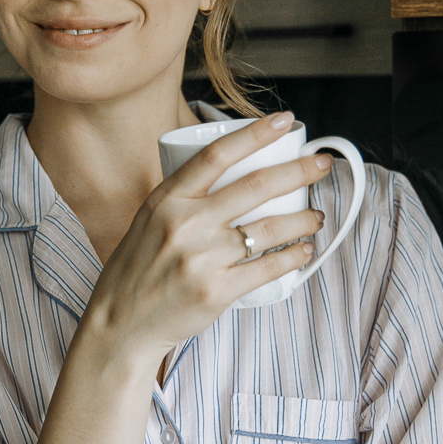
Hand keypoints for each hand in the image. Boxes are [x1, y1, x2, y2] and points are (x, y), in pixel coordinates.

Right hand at [86, 113, 332, 356]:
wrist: (121, 322)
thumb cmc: (139, 268)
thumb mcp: (151, 220)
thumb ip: (185, 198)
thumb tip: (236, 173)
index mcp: (168, 200)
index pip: (217, 155)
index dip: (255, 134)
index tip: (285, 122)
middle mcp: (185, 224)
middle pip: (255, 186)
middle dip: (298, 171)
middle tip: (322, 165)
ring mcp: (202, 259)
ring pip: (268, 229)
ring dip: (303, 219)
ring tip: (316, 216)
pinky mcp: (216, 291)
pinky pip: (266, 268)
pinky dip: (293, 257)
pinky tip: (304, 250)